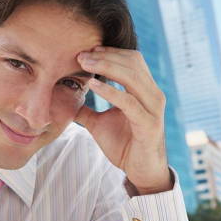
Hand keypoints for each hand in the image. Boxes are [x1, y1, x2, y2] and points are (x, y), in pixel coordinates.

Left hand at [74, 46, 172, 194]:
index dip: (109, 52)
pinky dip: (110, 90)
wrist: (140, 170)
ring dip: (106, 66)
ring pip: (131, 77)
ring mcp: (152, 108)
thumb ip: (87, 109)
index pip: (131, 60)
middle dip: (105, 55)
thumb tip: (68, 102)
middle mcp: (152, 95)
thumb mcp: (99, 123)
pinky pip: (128, 102)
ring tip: (84, 63)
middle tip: (81, 55)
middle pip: (132, 63)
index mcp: (144, 91)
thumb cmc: (124, 144)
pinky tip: (92, 84)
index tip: (87, 50)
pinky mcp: (148, 124)